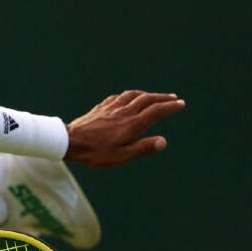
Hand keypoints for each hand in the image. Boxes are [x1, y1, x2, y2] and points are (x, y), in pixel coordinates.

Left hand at [65, 90, 184, 167]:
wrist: (70, 141)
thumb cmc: (95, 152)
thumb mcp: (121, 156)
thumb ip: (142, 148)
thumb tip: (163, 141)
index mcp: (132, 124)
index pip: (156, 111)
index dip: (170, 107)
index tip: (181, 104)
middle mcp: (124, 112)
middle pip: (147, 99)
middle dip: (162, 98)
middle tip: (173, 98)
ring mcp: (111, 108)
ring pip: (133, 95)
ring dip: (147, 94)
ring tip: (153, 96)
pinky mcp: (100, 108)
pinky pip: (118, 97)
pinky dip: (128, 95)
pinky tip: (127, 97)